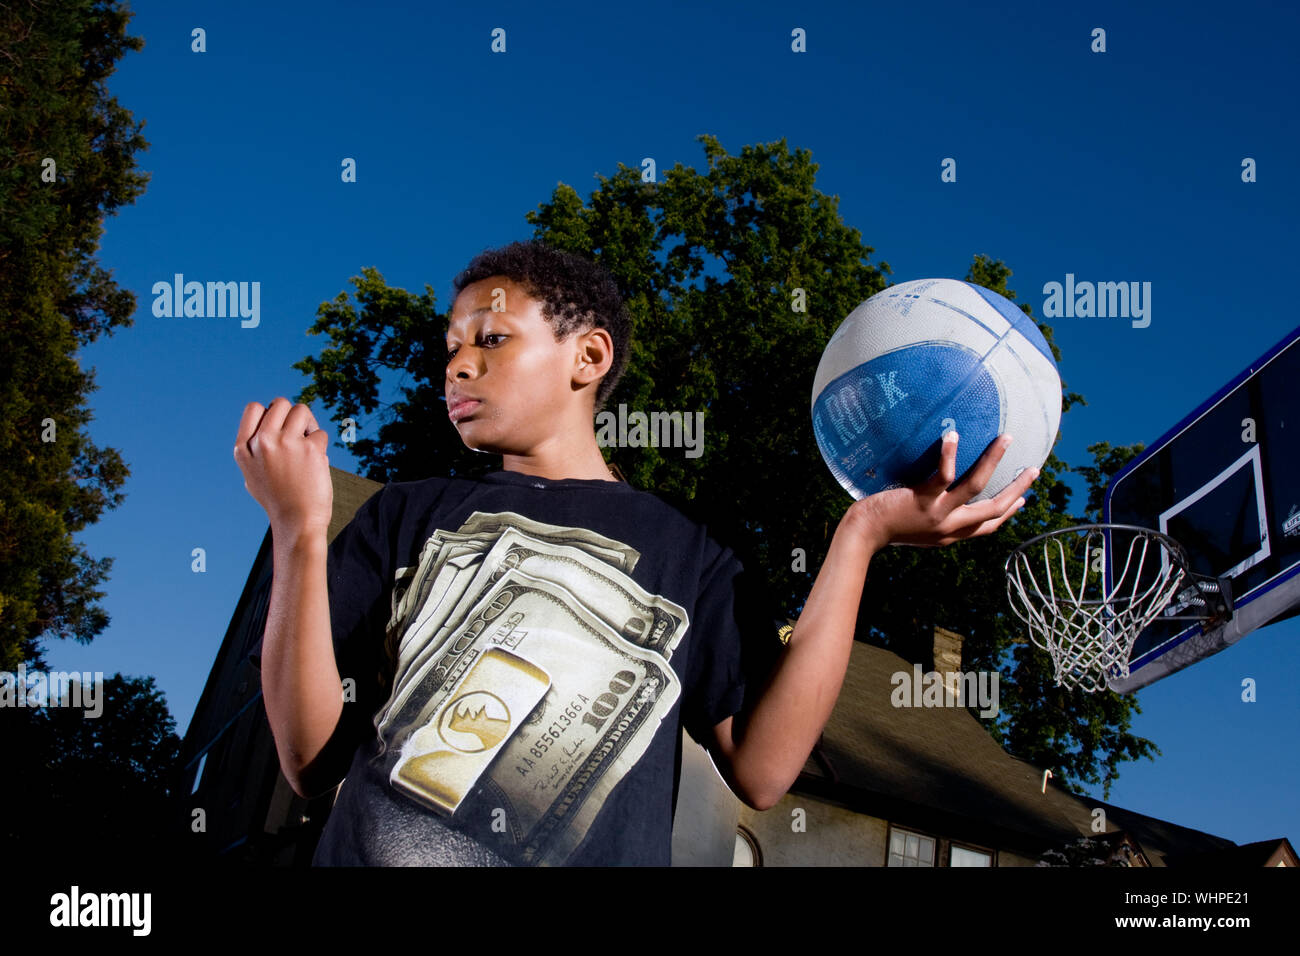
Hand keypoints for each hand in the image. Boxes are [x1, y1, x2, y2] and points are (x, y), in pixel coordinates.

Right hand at [233, 398, 333, 536]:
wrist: (296, 523)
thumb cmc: (277, 499)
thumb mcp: (252, 474)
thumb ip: (255, 448)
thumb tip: (267, 418)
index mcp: (243, 448)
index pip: (254, 408)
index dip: (270, 414)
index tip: (278, 430)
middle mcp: (262, 442)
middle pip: (280, 403)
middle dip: (292, 416)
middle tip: (298, 435)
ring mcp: (286, 443)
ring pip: (302, 410)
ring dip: (309, 424)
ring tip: (308, 445)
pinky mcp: (310, 449)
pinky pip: (320, 433)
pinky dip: (321, 446)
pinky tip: (316, 464)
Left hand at [848, 432, 1037, 549]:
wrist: (863, 533)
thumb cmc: (884, 525)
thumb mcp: (916, 527)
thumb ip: (933, 516)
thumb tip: (941, 494)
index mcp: (950, 535)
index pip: (987, 526)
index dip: (1008, 513)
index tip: (1022, 499)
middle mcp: (950, 527)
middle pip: (994, 509)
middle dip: (1017, 489)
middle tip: (1034, 469)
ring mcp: (938, 513)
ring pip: (977, 487)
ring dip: (994, 462)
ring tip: (1007, 439)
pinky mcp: (922, 500)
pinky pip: (943, 475)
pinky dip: (951, 454)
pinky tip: (954, 435)